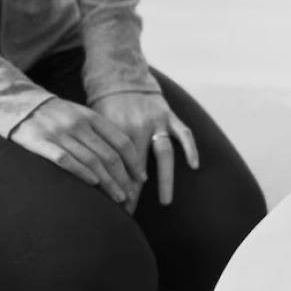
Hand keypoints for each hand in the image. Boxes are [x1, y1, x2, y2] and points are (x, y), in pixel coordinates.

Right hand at [10, 98, 143, 211]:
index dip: (134, 161)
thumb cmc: (57, 115)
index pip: (121, 141)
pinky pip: (65, 159)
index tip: (142, 178)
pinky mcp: (40, 142)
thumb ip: (100, 133)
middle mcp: (79, 125)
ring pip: (92, 161)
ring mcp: (60, 133)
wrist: (21, 104)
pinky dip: (81, 172)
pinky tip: (93, 184)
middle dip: (123, 178)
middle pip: (109, 155)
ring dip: (108, 181)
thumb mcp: (82, 116)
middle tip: (131, 195)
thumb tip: (123, 158)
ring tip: (118, 197)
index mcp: (92, 117)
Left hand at [93, 93, 198, 207]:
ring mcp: (158, 121)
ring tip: (165, 201)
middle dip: (135, 191)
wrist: (121, 76)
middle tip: (131, 213)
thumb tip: (96, 179)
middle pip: (138, 165)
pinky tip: (194, 166)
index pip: (118, 166)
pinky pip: (184, 133)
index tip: (115, 209)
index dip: (118, 188)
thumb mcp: (96, 124)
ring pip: (164, 154)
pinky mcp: (171, 115)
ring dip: (165, 179)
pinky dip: (190, 149)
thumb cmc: (104, 104)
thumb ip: (101, 148)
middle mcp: (139, 126)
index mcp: (118, 129)